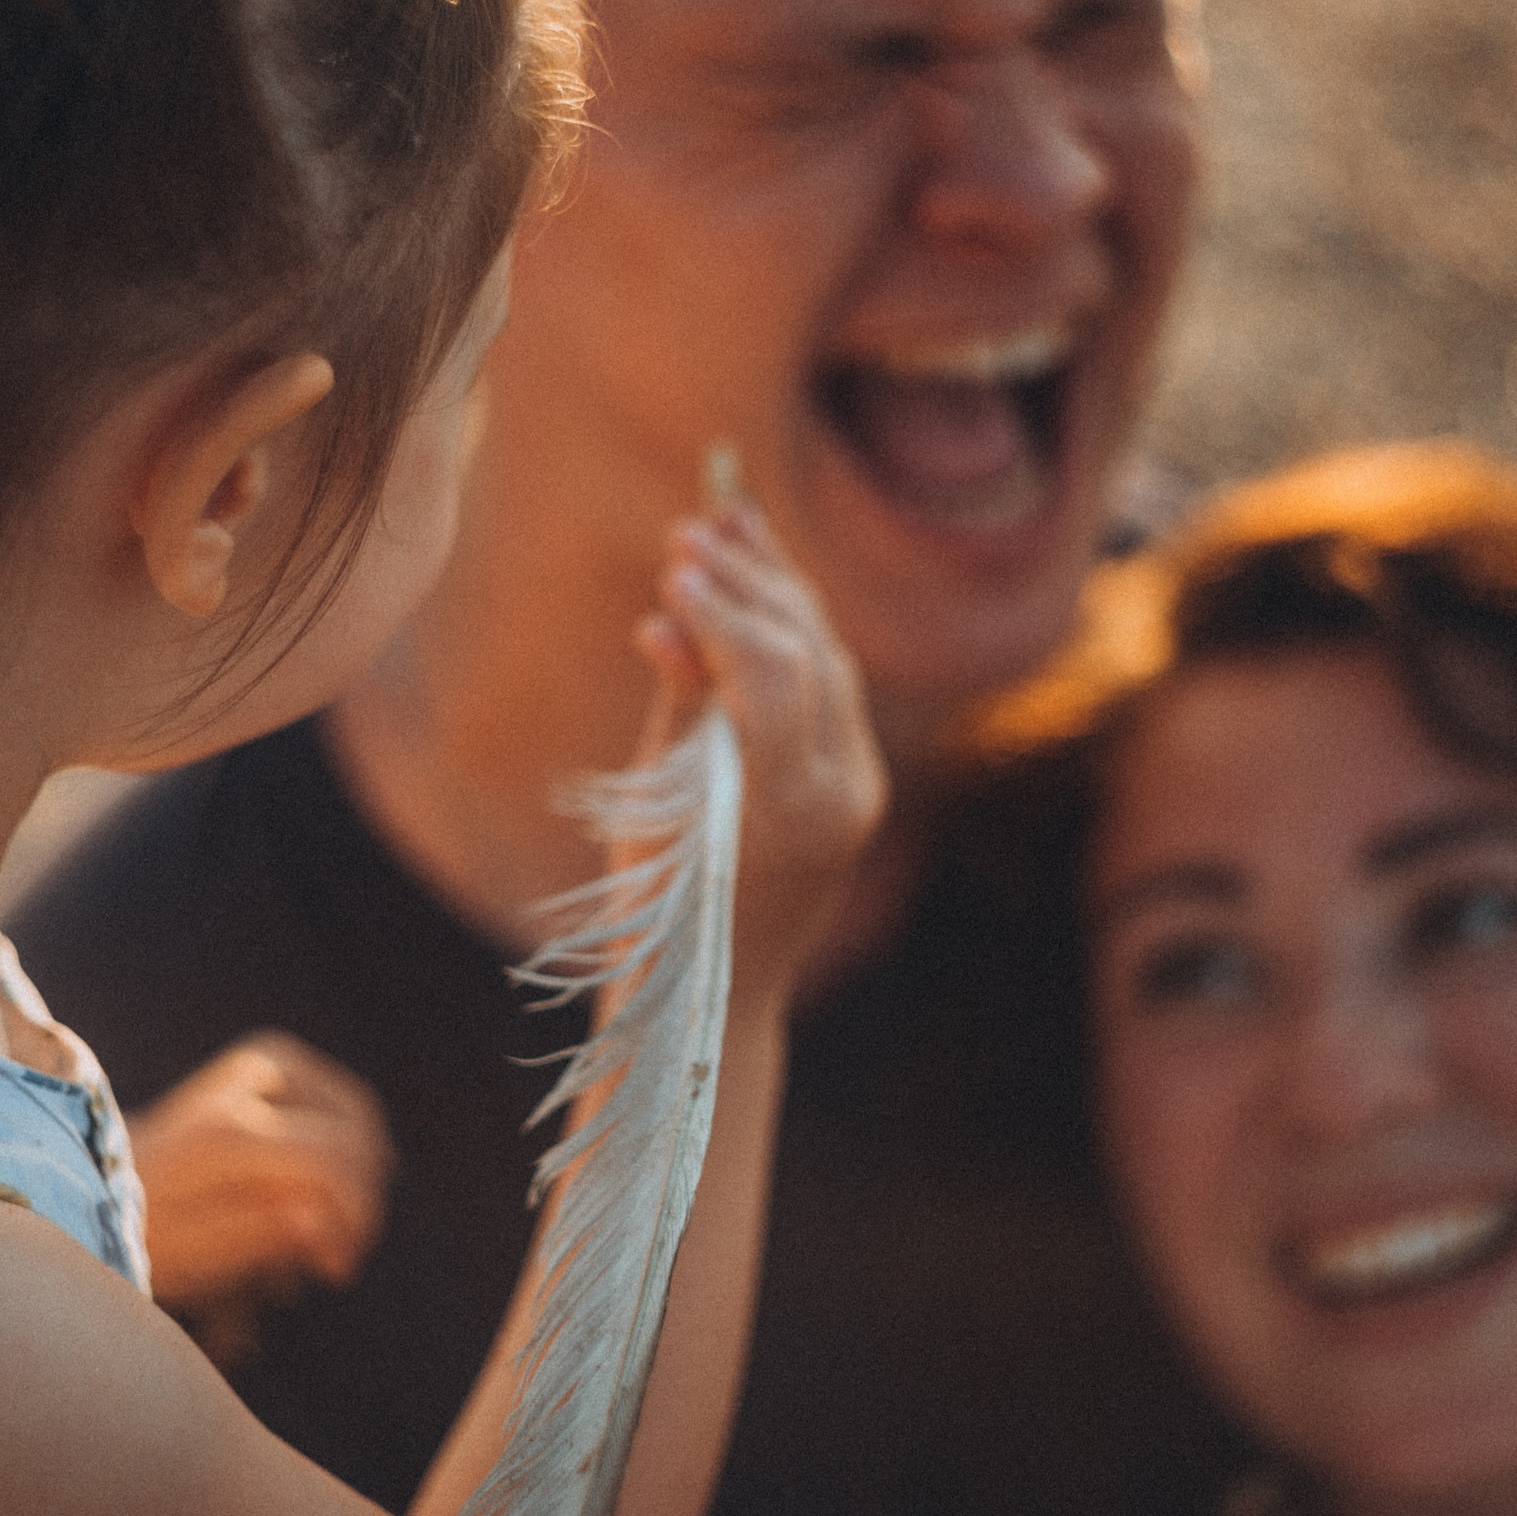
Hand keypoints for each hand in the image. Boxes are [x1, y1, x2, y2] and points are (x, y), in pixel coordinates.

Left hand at [127, 1030, 394, 1363]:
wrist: (99, 1181)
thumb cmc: (146, 1231)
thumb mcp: (190, 1256)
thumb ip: (257, 1237)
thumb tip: (322, 1221)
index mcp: (224, 1134)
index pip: (330, 1162)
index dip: (353, 1217)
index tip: (335, 1268)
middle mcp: (248, 1081)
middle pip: (356, 1135)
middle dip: (362, 1202)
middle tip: (334, 1260)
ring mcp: (262, 1061)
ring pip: (359, 1114)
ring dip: (358, 1178)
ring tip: (327, 1232)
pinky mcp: (272, 1058)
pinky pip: (344, 1103)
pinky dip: (346, 1152)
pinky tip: (320, 1195)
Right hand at [634, 500, 887, 1006]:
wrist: (721, 994)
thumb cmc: (664, 912)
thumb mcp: (657, 805)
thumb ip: (679, 709)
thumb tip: (670, 617)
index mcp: (788, 811)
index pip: (772, 678)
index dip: (723, 615)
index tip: (673, 567)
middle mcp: (843, 794)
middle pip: (809, 656)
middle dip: (751, 585)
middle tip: (693, 529)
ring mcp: (860, 788)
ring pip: (827, 659)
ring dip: (775, 589)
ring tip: (726, 521)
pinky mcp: (859, 780)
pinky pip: (829, 686)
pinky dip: (789, 629)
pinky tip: (756, 577)